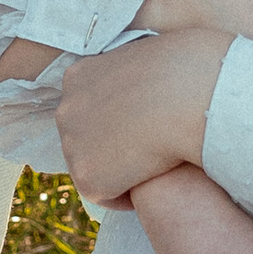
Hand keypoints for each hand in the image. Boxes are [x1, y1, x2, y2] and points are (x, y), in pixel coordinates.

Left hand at [53, 29, 230, 205]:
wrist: (187, 94)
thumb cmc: (187, 70)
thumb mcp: (150, 58)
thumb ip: (138, 75)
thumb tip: (151, 82)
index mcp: (78, 76)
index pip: (90, 107)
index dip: (117, 121)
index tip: (144, 126)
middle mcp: (66, 109)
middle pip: (86, 138)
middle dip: (113, 146)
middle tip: (149, 150)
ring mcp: (72, 144)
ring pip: (96, 167)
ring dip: (121, 170)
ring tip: (154, 168)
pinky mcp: (87, 177)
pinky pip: (107, 195)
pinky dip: (128, 194)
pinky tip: (153, 183)